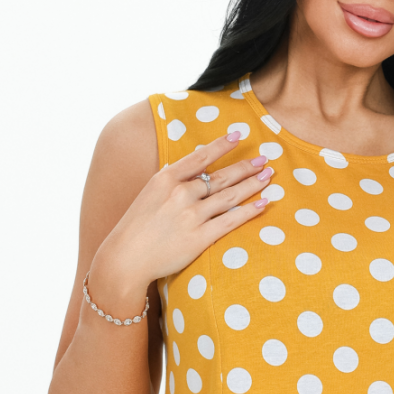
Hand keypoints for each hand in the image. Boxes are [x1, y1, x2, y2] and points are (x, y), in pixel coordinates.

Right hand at [90, 130, 273, 303]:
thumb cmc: (137, 227)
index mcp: (166, 178)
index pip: (200, 157)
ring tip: (268, 177)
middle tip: (264, 160)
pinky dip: (249, 210)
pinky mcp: (199, 238)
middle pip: (220, 176)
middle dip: (245, 167)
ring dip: (252, 185)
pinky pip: (230, 220)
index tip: (238, 135)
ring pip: (229, 196)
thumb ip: (172, 181)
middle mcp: (180, 193)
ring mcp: (191, 215)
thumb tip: (194, 170)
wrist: (125, 258)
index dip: (221, 145)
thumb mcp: (150, 194)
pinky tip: (263, 203)